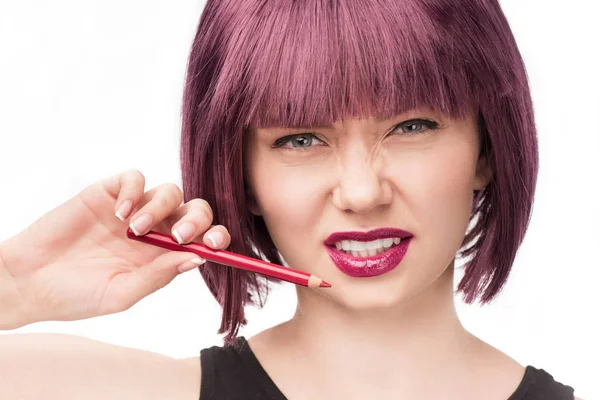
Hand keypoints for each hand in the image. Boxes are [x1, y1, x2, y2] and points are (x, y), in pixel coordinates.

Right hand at [0, 169, 230, 327]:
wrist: (28, 281)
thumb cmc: (75, 295)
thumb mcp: (121, 293)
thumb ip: (159, 275)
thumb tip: (198, 258)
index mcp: (163, 257)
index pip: (203, 240)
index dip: (216, 237)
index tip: (214, 244)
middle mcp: (154, 232)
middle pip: (194, 210)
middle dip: (197, 219)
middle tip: (180, 235)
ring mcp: (132, 211)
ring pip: (169, 192)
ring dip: (160, 207)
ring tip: (133, 229)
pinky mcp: (107, 194)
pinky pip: (134, 178)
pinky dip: (133, 190)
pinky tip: (118, 212)